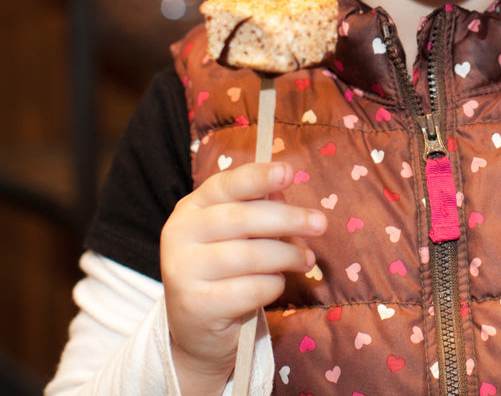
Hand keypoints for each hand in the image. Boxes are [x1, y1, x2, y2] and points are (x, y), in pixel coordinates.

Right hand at [160, 161, 325, 394]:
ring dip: (287, 256)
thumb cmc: (226, 268)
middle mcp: (180, 234)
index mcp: (192, 207)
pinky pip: (249, 289)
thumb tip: (283, 187)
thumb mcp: (239, 233)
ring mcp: (182, 271)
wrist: (198, 327)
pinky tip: (276, 283)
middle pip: (241, 219)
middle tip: (320, 224)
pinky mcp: (195, 305)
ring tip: (306, 260)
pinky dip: (273, 285)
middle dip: (287, 219)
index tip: (287, 172)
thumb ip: (259, 208)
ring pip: (248, 255)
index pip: (226, 184)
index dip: (258, 177)